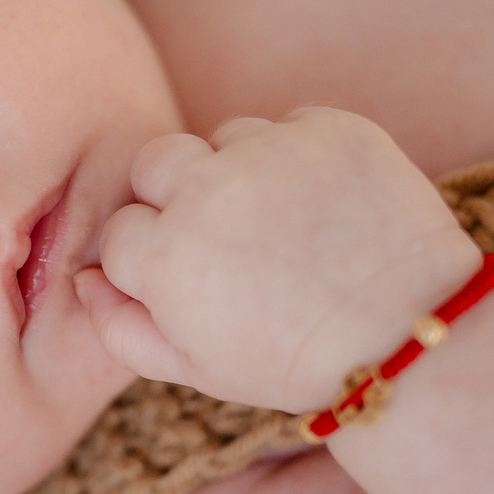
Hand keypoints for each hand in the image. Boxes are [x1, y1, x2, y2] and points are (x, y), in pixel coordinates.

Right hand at [73, 108, 479, 411]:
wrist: (410, 337)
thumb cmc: (294, 361)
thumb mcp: (196, 368)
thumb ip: (120, 327)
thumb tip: (84, 279)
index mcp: (165, 255)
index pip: (122, 227)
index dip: (152, 256)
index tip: (192, 279)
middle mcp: (208, 192)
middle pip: (156, 162)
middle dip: (177, 194)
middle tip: (226, 238)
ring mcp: (272, 154)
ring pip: (225, 138)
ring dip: (241, 171)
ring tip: (286, 223)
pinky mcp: (331, 129)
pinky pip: (292, 125)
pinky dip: (302, 156)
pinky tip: (326, 205)